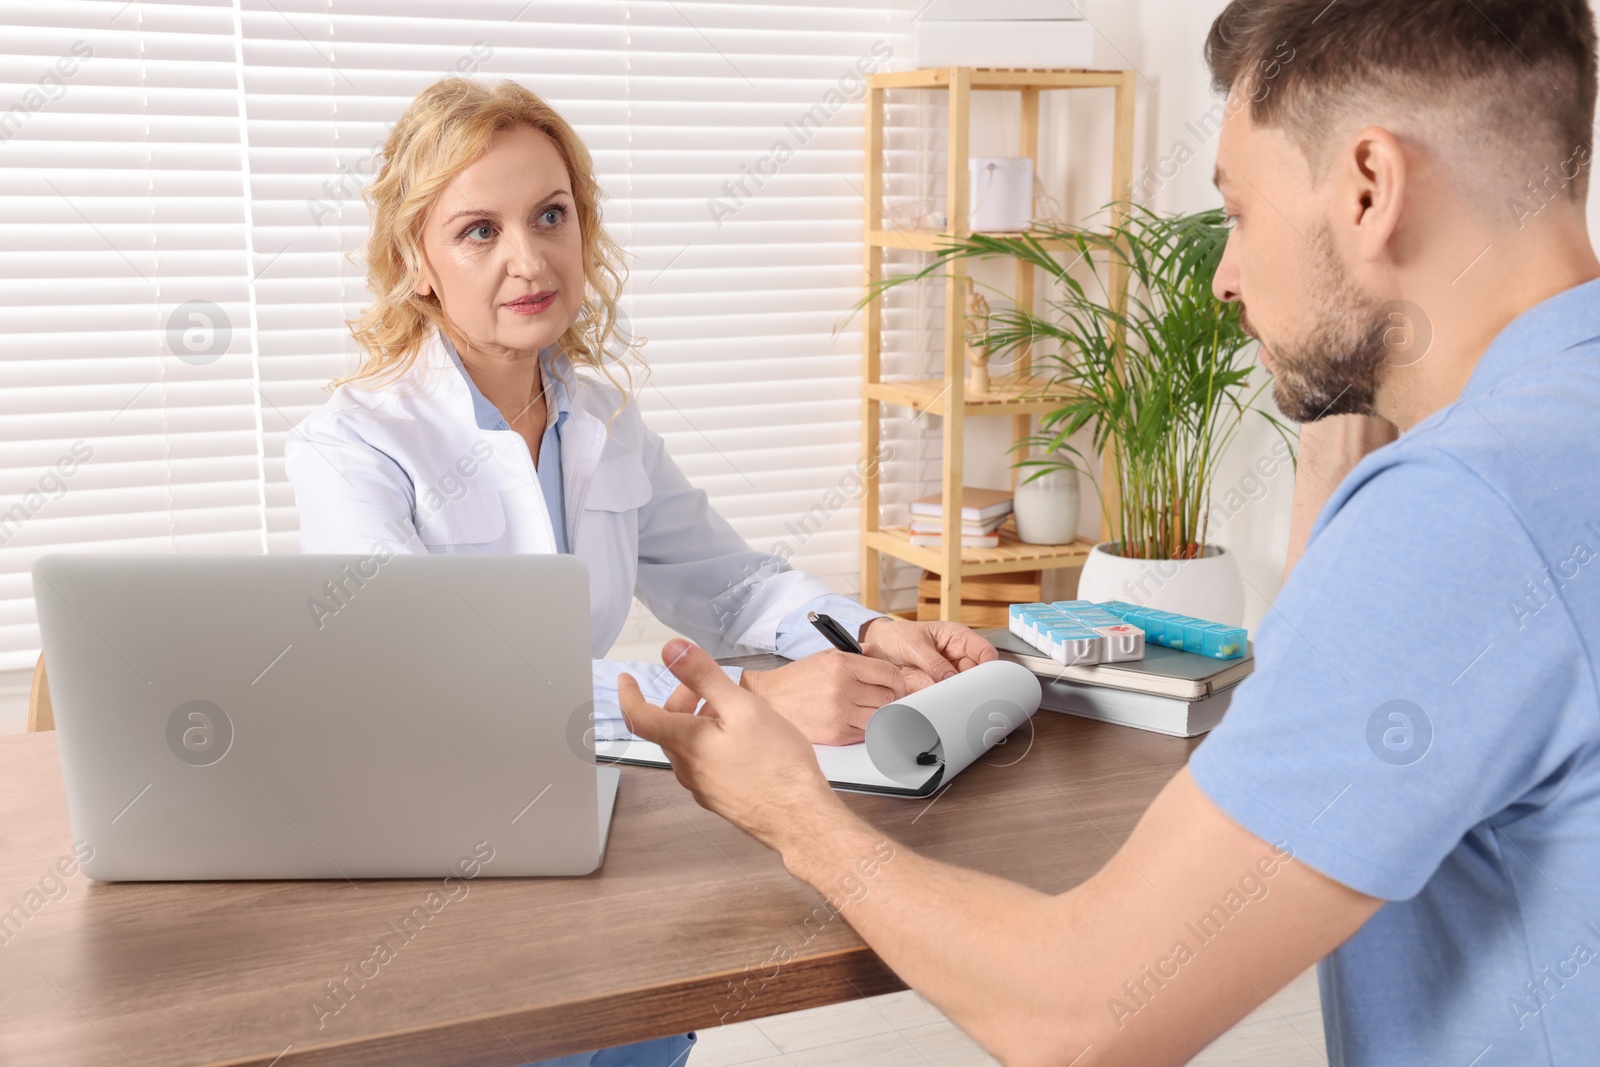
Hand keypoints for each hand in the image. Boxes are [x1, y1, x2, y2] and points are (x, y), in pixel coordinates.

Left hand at [620, 641, 845, 850]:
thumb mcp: (742, 707)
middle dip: (682, 700)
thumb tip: (671, 650)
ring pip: (687, 745)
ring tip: (733, 709)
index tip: (626, 680)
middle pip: (668, 727)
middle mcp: (686, 768)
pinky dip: (710, 742)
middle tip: (710, 686)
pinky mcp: (719, 798)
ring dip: (698, 721)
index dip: (629, 694)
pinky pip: (704, 763)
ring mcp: (702, 787)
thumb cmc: (776, 762)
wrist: (799, 817)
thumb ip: (704, 677)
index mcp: (685, 742)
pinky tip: (742, 739)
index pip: (639, 717)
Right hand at [736, 650, 907, 745]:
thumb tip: (886, 660)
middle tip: (880, 697)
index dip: (898, 681)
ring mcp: (840, 713)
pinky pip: (866, 733)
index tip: (896, 685)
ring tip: (866, 708)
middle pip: (889, 697)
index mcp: (843, 664)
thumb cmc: (800, 678)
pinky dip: (864, 728)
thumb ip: (860, 655)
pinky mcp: (836, 734)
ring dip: (878, 713)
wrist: (770, 699)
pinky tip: (854, 719)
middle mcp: (843, 688)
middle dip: (888, 697)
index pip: (890, 674)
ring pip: (880, 716)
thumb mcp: (828, 656)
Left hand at [859, 618, 997, 691]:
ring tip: (949, 701)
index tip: (983, 678)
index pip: (984, 651)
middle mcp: (957, 657)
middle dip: (974, 686)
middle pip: (977, 675)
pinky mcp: (936, 688)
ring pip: (964, 689)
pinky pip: (946, 698)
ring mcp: (948, 674)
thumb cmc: (898, 636)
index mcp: (958, 638)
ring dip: (959, 697)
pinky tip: (939, 707)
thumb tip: (950, 676)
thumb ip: (933, 660)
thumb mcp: (914, 643)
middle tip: (965, 694)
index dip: (988, 665)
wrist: (878, 648)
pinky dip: (944, 704)